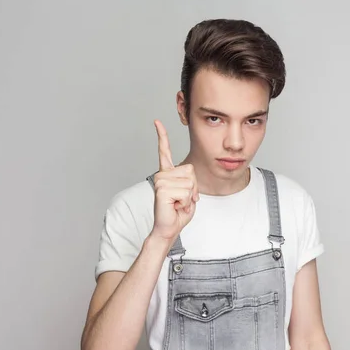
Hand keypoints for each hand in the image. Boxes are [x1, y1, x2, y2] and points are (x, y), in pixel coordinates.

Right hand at [150, 120, 198, 241]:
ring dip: (189, 196)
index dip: (162, 136)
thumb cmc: (178, 212)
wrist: (169, 228)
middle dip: (193, 188)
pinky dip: (185, 202)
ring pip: (190, 182)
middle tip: (183, 200)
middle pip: (190, 171)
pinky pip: (186, 191)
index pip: (164, 151)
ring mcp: (160, 181)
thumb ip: (190, 181)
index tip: (156, 122)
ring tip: (178, 203)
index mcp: (167, 173)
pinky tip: (175, 205)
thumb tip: (189, 176)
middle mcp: (162, 175)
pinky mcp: (162, 190)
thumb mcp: (189, 193)